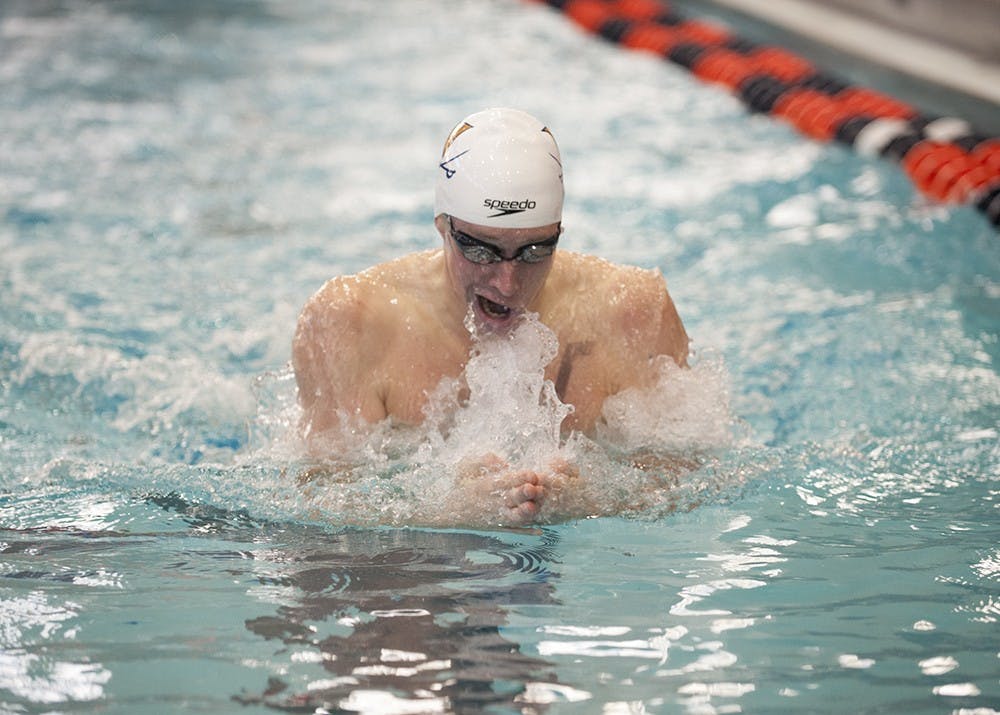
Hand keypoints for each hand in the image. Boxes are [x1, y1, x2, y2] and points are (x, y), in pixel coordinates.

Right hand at [455, 453, 579, 524]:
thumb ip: (484, 461)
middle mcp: (492, 502)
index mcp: (486, 486)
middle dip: (524, 493)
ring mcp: (495, 517)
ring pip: (513, 516)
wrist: (446, 511)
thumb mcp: (465, 467)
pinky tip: (538, 532)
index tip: (532, 474)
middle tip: (536, 489)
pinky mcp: (497, 527)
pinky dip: (525, 531)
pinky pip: (513, 530)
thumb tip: (502, 462)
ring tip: (534, 507)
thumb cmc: (458, 485)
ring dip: (525, 513)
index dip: (520, 477)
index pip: (506, 480)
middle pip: (511, 497)